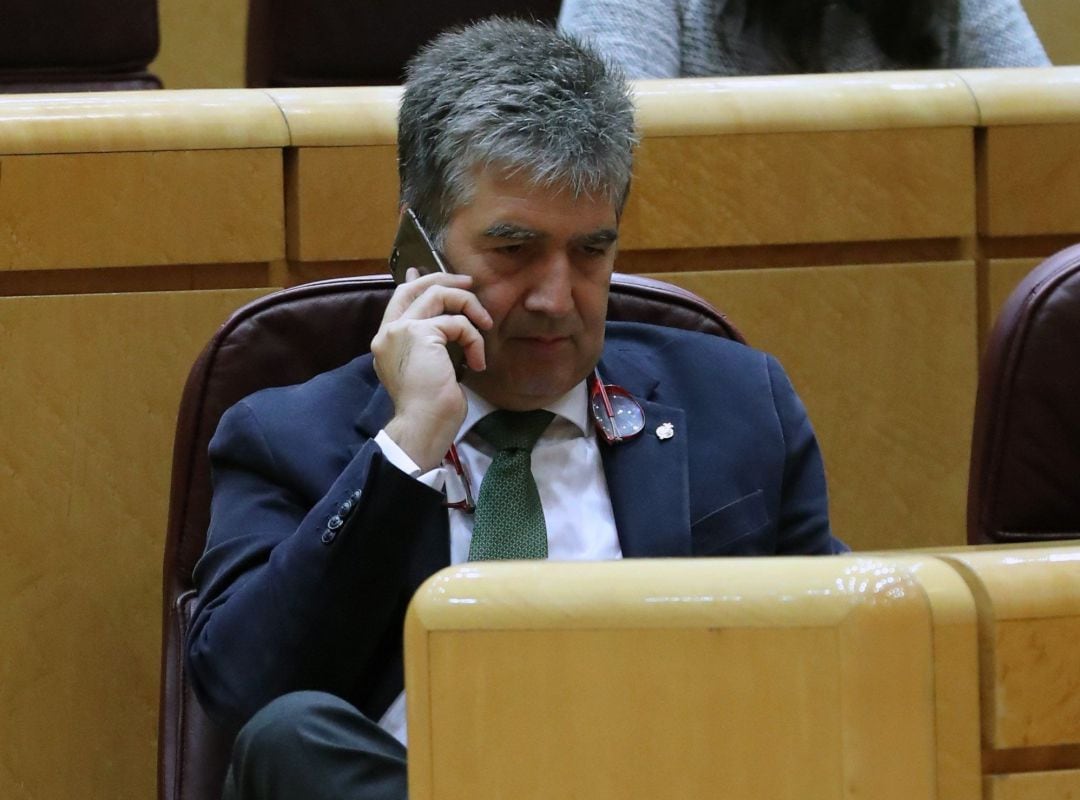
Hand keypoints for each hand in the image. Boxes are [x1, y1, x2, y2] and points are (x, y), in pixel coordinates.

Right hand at [372, 269, 491, 469]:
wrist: (423, 425)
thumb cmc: (429, 408)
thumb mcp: (426, 370)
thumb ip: (428, 344)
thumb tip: (442, 324)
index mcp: (386, 342)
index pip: (398, 299)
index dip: (415, 282)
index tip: (429, 272)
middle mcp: (388, 333)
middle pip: (414, 288)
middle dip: (444, 280)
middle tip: (468, 283)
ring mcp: (401, 330)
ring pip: (438, 295)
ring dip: (468, 305)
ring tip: (485, 324)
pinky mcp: (421, 333)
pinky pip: (457, 322)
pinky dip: (474, 339)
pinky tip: (477, 362)